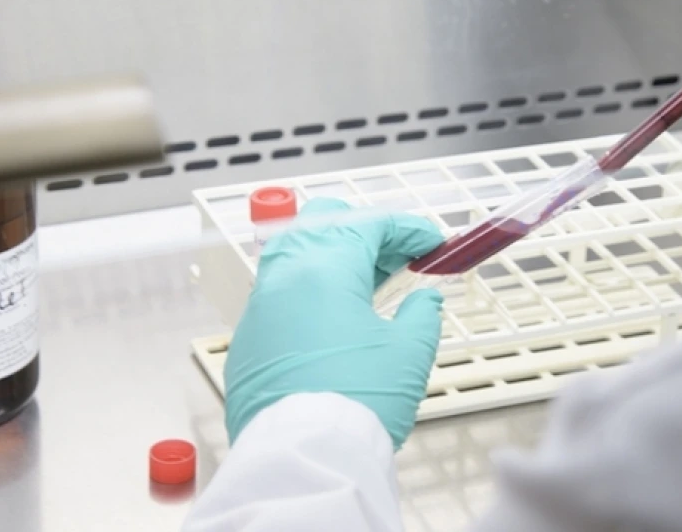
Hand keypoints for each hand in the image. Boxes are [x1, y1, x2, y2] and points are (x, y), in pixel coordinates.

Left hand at [223, 197, 445, 448]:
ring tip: (370, 283)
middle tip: (400, 256)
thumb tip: (424, 300)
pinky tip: (335, 318)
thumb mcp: (409, 352)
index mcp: (324, 269)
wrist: (306, 457)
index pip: (369, 223)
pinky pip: (279, 296)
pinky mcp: (248, 341)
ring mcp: (260, 308)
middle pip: (323, 223)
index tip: (432, 242)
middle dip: (365, 230)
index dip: (408, 228)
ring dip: (334, 258)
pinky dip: (309, 292)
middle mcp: (284, 278)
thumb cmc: (357, 402)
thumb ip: (422, 314)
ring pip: (294, 255)